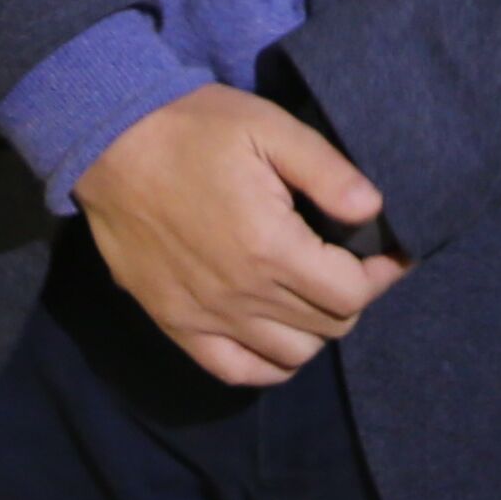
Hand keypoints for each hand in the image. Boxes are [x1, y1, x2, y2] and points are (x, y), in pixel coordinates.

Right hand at [79, 84, 398, 386]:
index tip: (389, 253)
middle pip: (328, 326)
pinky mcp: (175, 324)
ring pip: (290, 355)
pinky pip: (236, 371)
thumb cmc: (195, 129)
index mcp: (271, 247)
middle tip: (351, 265)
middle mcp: (242, 294)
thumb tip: (376, 210)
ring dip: (314, 329)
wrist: (111, 144)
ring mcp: (206, 316)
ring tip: (313, 292)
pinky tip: (277, 334)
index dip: (381, 274)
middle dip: (352, 296)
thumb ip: (328, 172)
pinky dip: (268, 363)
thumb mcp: (270, 128)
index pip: (352, 292)